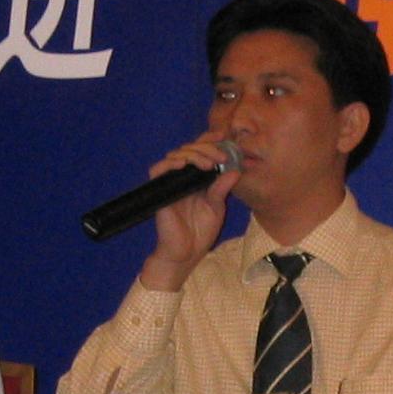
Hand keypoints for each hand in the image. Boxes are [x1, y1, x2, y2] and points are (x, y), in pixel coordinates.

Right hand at [139, 134, 240, 290]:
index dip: (210, 142)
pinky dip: (170, 163)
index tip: (225, 139)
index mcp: (198, 179)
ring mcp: (170, 182)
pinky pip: (158, 170)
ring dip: (193, 154)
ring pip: (176, 155)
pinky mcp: (159, 191)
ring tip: (208, 164)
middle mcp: (183, 177)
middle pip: (189, 149)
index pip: (201, 152)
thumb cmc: (200, 233)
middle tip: (220, 156)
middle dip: (206, 148)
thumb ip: (221, 188)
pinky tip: (184, 165)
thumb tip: (234, 170)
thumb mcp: (216, 207)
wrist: (185, 254)